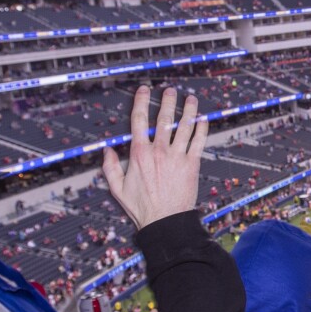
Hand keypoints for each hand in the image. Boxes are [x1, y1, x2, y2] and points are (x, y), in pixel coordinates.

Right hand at [101, 87, 206, 229]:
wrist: (165, 221)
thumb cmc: (143, 208)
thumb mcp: (117, 188)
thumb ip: (110, 167)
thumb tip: (107, 150)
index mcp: (139, 153)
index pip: (139, 120)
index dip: (141, 101)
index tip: (144, 91)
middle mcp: (158, 151)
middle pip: (163, 118)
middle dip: (167, 101)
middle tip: (171, 90)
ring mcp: (176, 156)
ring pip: (184, 126)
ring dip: (188, 110)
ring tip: (191, 99)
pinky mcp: (191, 164)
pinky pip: (198, 141)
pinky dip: (202, 128)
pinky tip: (203, 118)